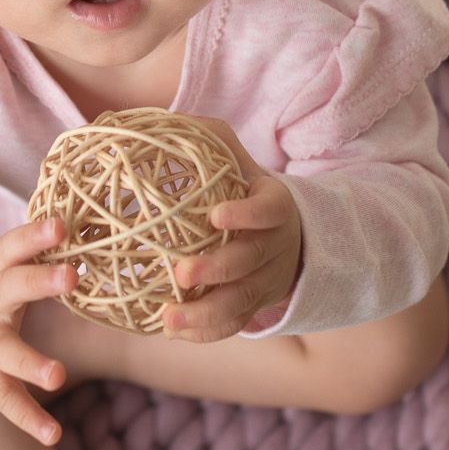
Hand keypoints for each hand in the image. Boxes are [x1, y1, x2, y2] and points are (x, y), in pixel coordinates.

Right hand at [0, 215, 78, 446]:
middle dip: (38, 281)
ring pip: (5, 351)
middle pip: (9, 288)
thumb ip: (37, 248)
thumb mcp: (0, 262)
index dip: (34, 234)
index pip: (12, 245)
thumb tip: (95, 220)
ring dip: (30, 363)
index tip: (60, 226)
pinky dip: (29, 418)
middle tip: (71, 277)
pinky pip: (5, 398)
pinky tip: (54, 435)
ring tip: (57, 376)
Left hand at [160, 116, 301, 343]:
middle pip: (251, 261)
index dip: (247, 214)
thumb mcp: (236, 159)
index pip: (269, 209)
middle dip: (218, 269)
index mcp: (274, 206)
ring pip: (242, 301)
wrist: (285, 236)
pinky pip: (233, 323)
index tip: (215, 215)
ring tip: (168, 318)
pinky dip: (205, 331)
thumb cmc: (244, 188)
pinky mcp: (254, 305)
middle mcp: (275, 246)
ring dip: (205, 312)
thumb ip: (208, 137)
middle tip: (182, 272)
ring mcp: (266, 280)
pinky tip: (173, 330)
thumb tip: (163, 118)